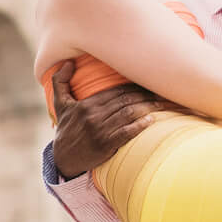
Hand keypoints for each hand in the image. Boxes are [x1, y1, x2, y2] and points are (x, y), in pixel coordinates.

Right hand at [51, 61, 181, 179]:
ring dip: (147, 107)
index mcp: (86, 104)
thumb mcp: (60, 105)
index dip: (135, 86)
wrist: (63, 159)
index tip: (149, 84)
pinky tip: (151, 120)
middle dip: (145, 95)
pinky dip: (140, 125)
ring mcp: (100, 131)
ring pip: (129, 113)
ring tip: (161, 104)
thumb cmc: (66, 129)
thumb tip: (67, 62)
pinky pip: (127, 132)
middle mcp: (93, 116)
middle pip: (126, 100)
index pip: (116, 91)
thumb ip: (60, 81)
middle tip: (161, 93)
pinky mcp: (105, 145)